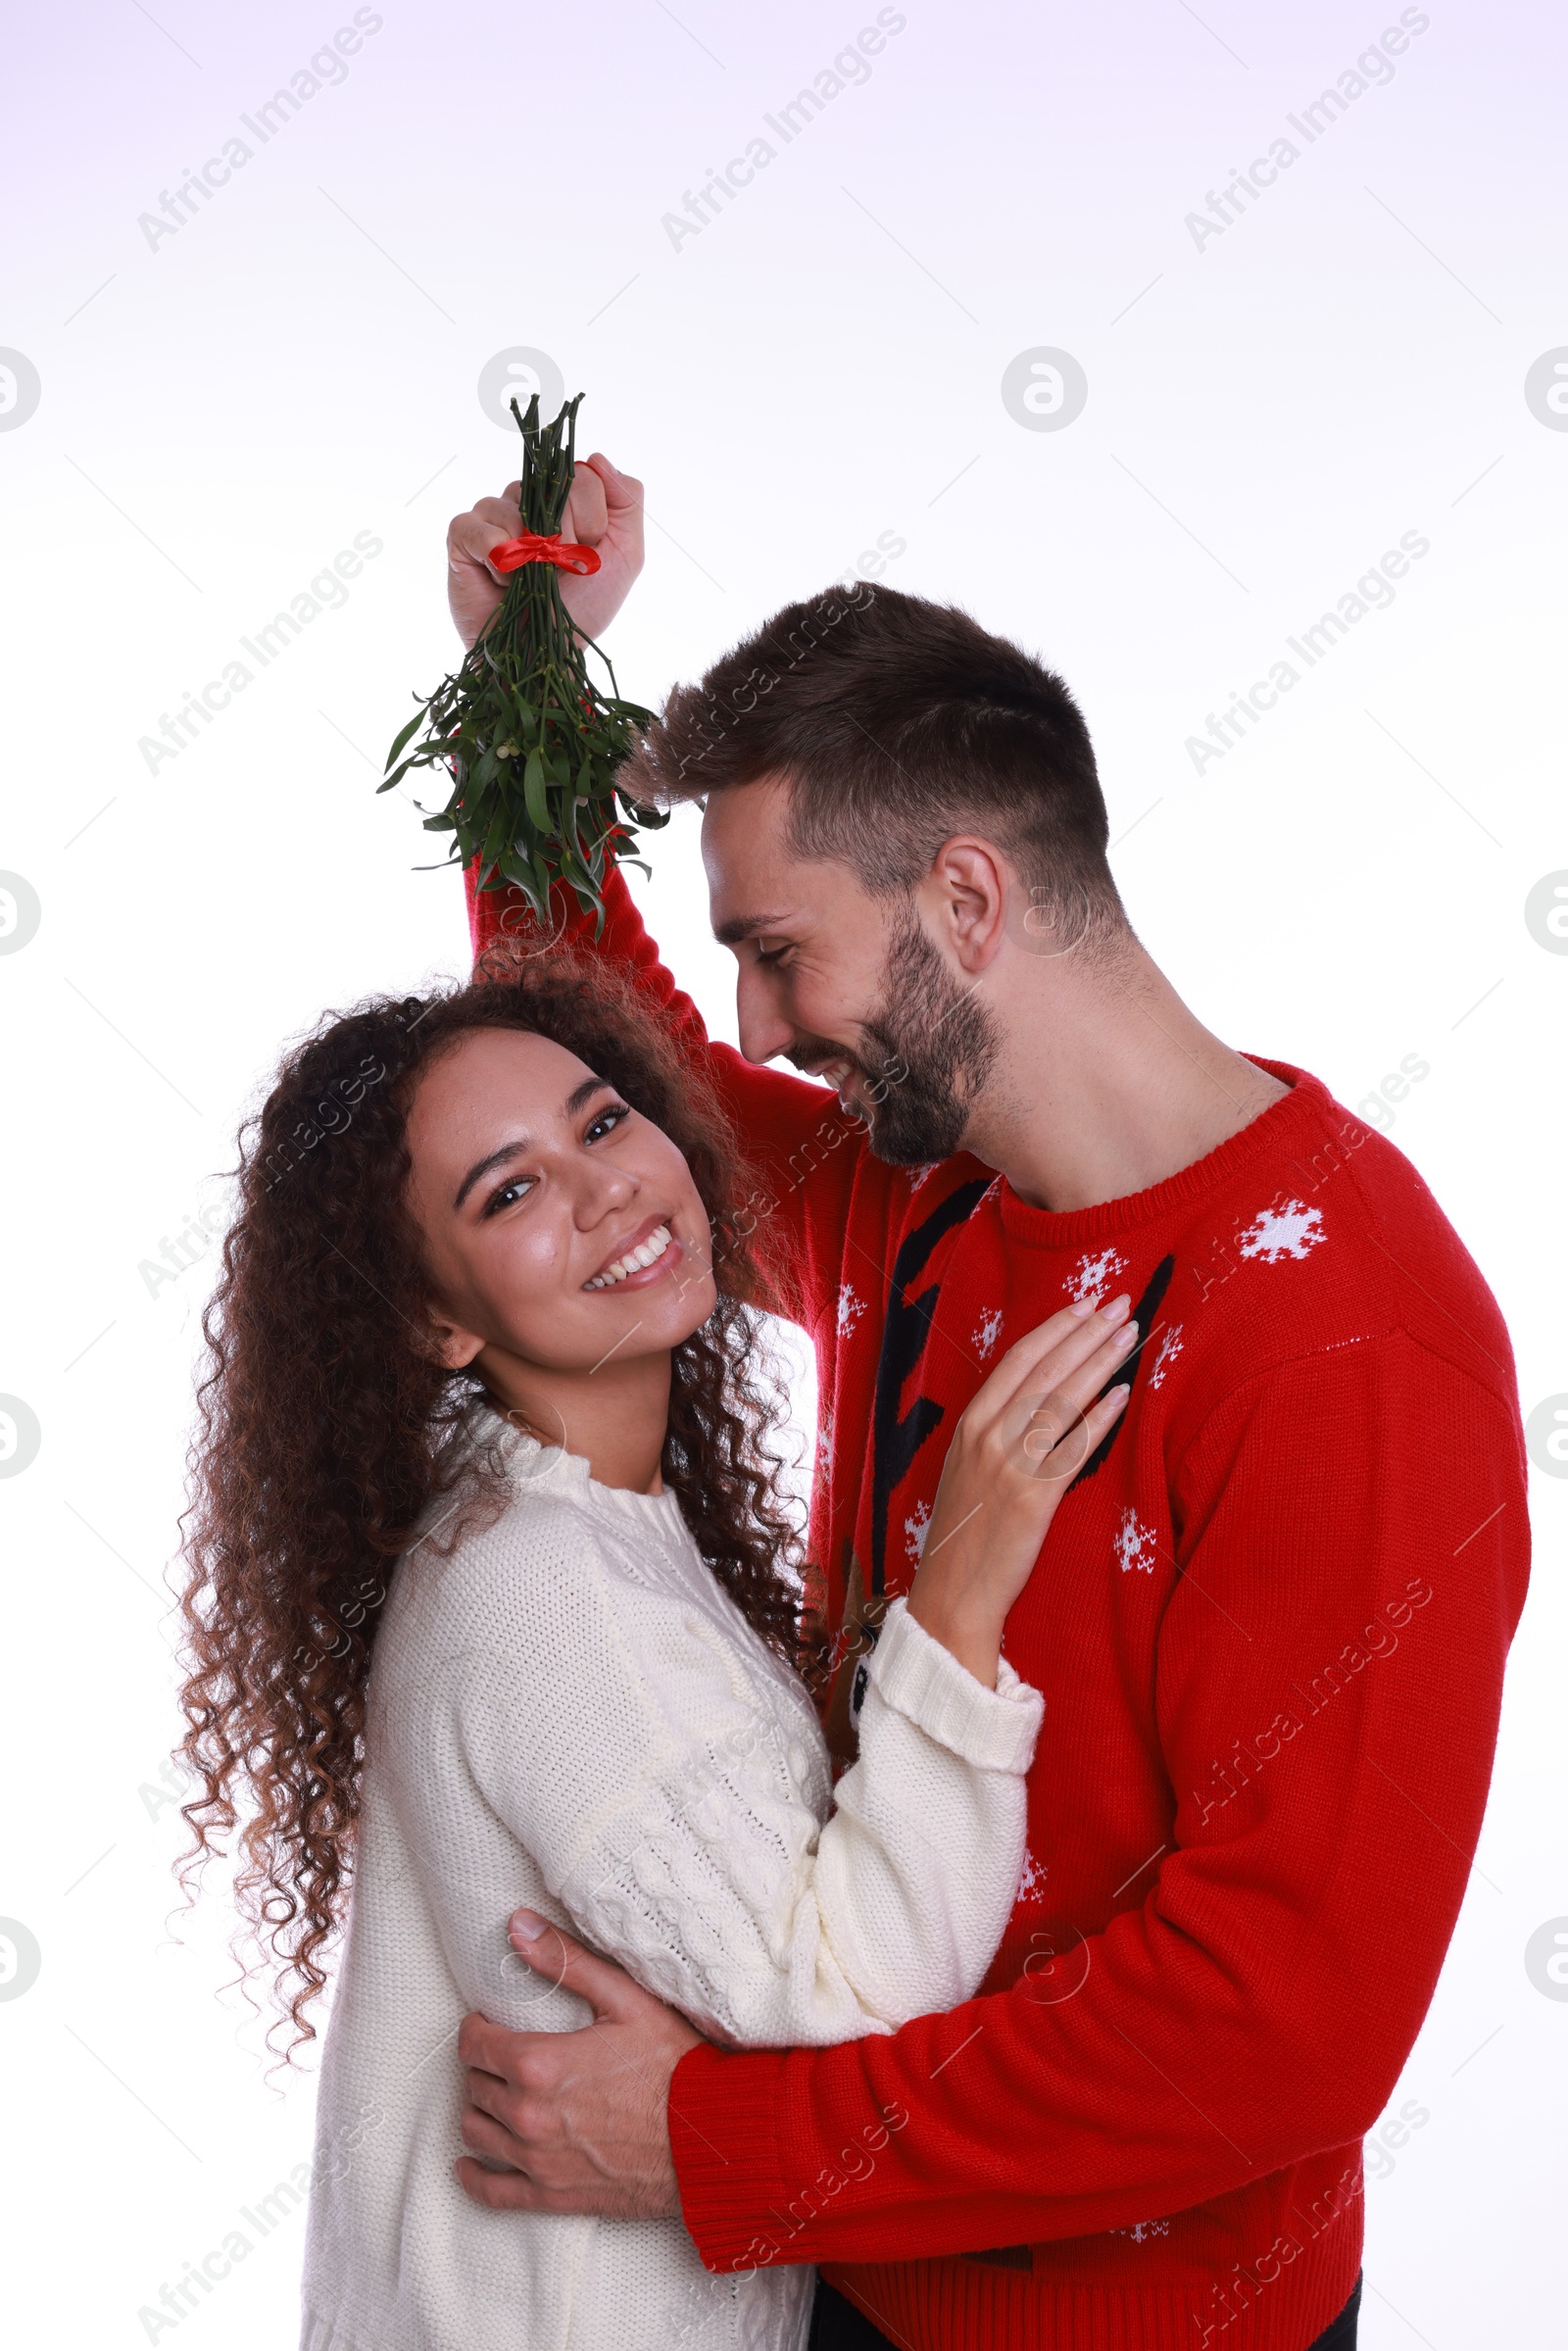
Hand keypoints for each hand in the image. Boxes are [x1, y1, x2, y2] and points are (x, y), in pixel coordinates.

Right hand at [446, 452, 644, 650]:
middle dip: (565, 536)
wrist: (547, 653)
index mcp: (565, 500)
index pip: (582, 475)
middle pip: (549, 485)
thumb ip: (627, 500)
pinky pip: (478, 526)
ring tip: (529, 579)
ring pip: (513, 504)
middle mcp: (528, 501)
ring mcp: (494, 516)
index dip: (591, 517)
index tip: (589, 553)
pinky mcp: (463, 537)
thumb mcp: (626, 555)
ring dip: (531, 553)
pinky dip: (497, 558)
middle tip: (559, 570)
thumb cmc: (584, 607)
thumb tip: (596, 456)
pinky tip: (502, 580)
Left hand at [454, 1909, 701, 2218]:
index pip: (474, 2044)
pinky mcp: (552, 2195)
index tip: (487, 2023)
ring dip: (480, 2111)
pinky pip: (493, 2192)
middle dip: (484, 2066)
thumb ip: (565, 1961)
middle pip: (474, 2086)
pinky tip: (468, 2165)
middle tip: (503, 2055)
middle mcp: (527, 2115)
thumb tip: (517, 1925)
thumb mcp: (625, 1999)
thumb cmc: (673, 2065)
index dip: (476, 2028)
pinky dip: (474, 2176)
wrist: (710, 2135)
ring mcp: (537, 2161)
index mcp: (538, 2064)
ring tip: (496, 2097)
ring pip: (476, 2132)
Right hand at [906, 1295, 1138, 1684]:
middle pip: (1045, 1370)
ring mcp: (1010, 1464)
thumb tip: (1038, 1394)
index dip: (1056, 1328)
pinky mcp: (1034, 1497)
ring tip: (1131, 1335)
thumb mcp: (968, 1467)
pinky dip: (1099, 1418)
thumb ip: (996, 1429)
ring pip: (1061, 1400)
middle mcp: (988, 1435)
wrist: (953, 1590)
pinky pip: (1073, 1448)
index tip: (1087, 1306)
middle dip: (1087, 1333)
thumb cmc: (965, 1530)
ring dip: (1100, 1362)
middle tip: (1121, 1305)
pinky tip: (1123, 1395)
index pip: (1018, 1360)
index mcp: (971, 1423)